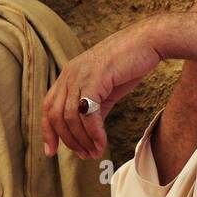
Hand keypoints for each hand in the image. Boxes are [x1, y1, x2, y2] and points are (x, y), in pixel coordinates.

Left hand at [42, 15, 194, 159]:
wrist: (148, 42)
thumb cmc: (129, 64)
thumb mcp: (106, 90)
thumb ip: (94, 110)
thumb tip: (88, 134)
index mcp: (68, 76)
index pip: (48, 108)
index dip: (47, 132)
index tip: (50, 152)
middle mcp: (69, 75)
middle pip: (57, 116)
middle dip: (68, 140)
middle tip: (84, 155)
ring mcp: (79, 75)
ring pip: (71, 117)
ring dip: (82, 139)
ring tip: (95, 152)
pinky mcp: (94, 78)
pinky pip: (87, 113)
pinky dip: (93, 132)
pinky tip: (101, 142)